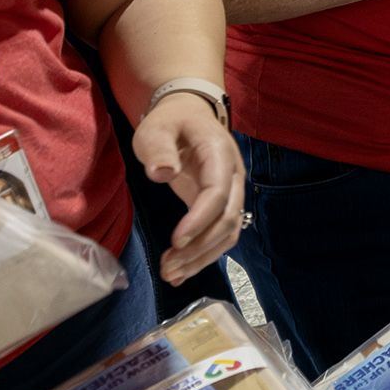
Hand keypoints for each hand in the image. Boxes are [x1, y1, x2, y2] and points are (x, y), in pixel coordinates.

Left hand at [137, 95, 244, 283]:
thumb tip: (162, 173)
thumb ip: (159, 148)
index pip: (218, 192)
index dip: (200, 219)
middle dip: (200, 248)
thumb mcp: (156, 128)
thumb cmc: (170, 122)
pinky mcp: (221, 206)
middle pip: (227, 219)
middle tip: (168, 267)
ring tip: (170, 274)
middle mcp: (233, 177)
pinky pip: (220, 235)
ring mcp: (231, 193)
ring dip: (202, 257)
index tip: (177, 240)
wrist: (188, 116)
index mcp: (220, 154)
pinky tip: (181, 271)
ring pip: (228, 233)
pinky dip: (203, 256)